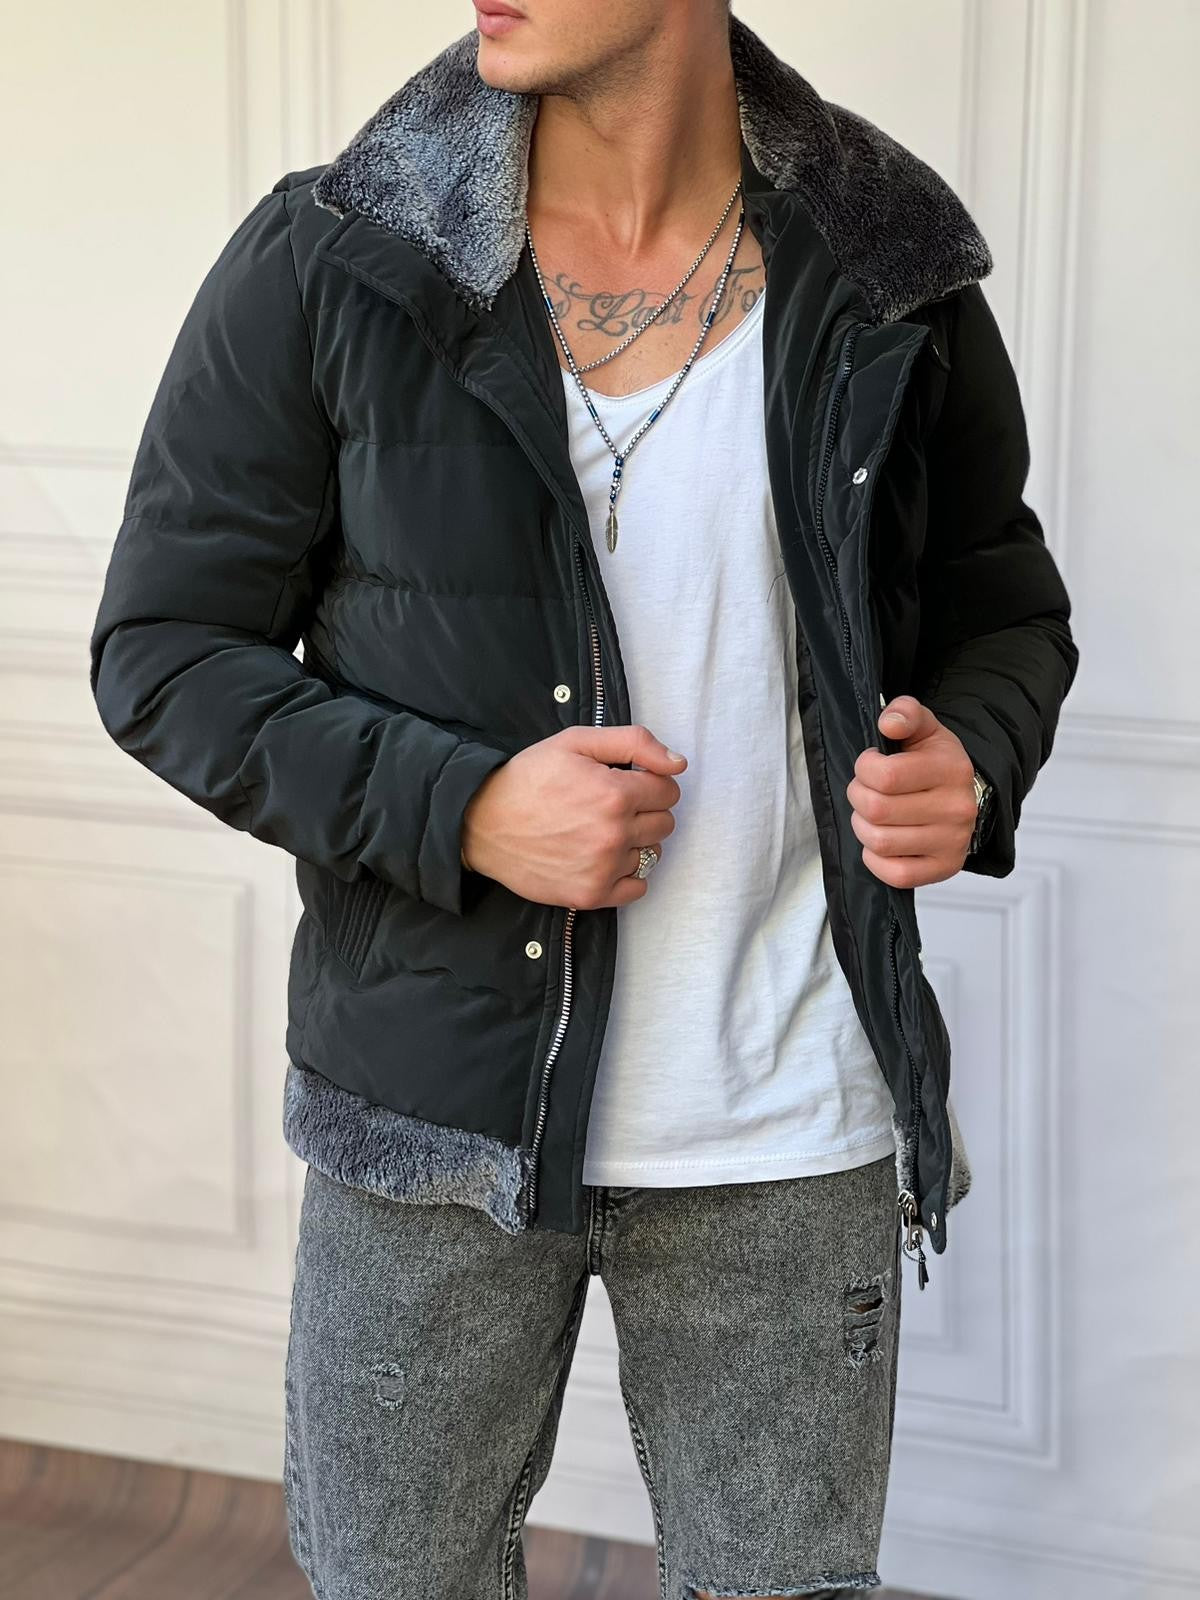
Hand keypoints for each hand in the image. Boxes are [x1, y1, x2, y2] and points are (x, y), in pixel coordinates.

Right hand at [460, 724, 686, 908]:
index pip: (669, 791)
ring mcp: (603, 868)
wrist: (482, 822)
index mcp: (615, 794)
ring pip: (651, 855)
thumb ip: (634, 743)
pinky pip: (637, 888)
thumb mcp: (576, 742)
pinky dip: (626, 874)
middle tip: (611, 806)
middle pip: (664, 824)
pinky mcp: (590, 895)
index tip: (628, 783)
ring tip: (599, 831)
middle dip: (645, 811)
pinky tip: (602, 858)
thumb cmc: (529, 778)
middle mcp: (614, 835)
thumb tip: (678, 764)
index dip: (651, 783)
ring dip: (634, 842)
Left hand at [845, 694, 978, 887]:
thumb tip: (889, 722)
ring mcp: (953, 842)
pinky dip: (876, 859)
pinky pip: (895, 874)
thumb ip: (905, 713)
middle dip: (858, 797)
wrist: (964, 797)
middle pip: (877, 809)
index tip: (870, 765)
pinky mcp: (944, 868)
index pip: (886, 775)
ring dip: (863, 827)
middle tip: (865, 791)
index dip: (864, 769)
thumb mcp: (923, 729)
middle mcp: (958, 808)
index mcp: (952, 769)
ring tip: (873, 816)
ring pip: (880, 842)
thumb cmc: (933, 763)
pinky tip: (882, 842)